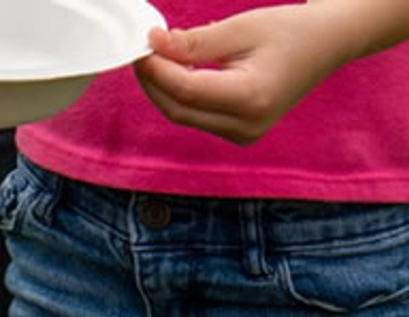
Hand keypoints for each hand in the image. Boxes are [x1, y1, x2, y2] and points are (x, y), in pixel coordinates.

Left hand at [134, 5, 350, 144]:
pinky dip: (183, 96)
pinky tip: (178, 72)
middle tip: (143, 53)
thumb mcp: (242, 27)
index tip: (142, 47)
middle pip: (179, 110)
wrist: (328, 45)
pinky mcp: (239, 134)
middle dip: (155, 82)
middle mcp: (245, 125)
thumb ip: (195, 41)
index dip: (157, 70)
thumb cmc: (291, 30)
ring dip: (165, 89)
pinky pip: (198, 117)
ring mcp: (243, 135)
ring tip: (158, 58)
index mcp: (250, 98)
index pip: (187, 90)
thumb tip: (153, 45)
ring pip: (185, 116)